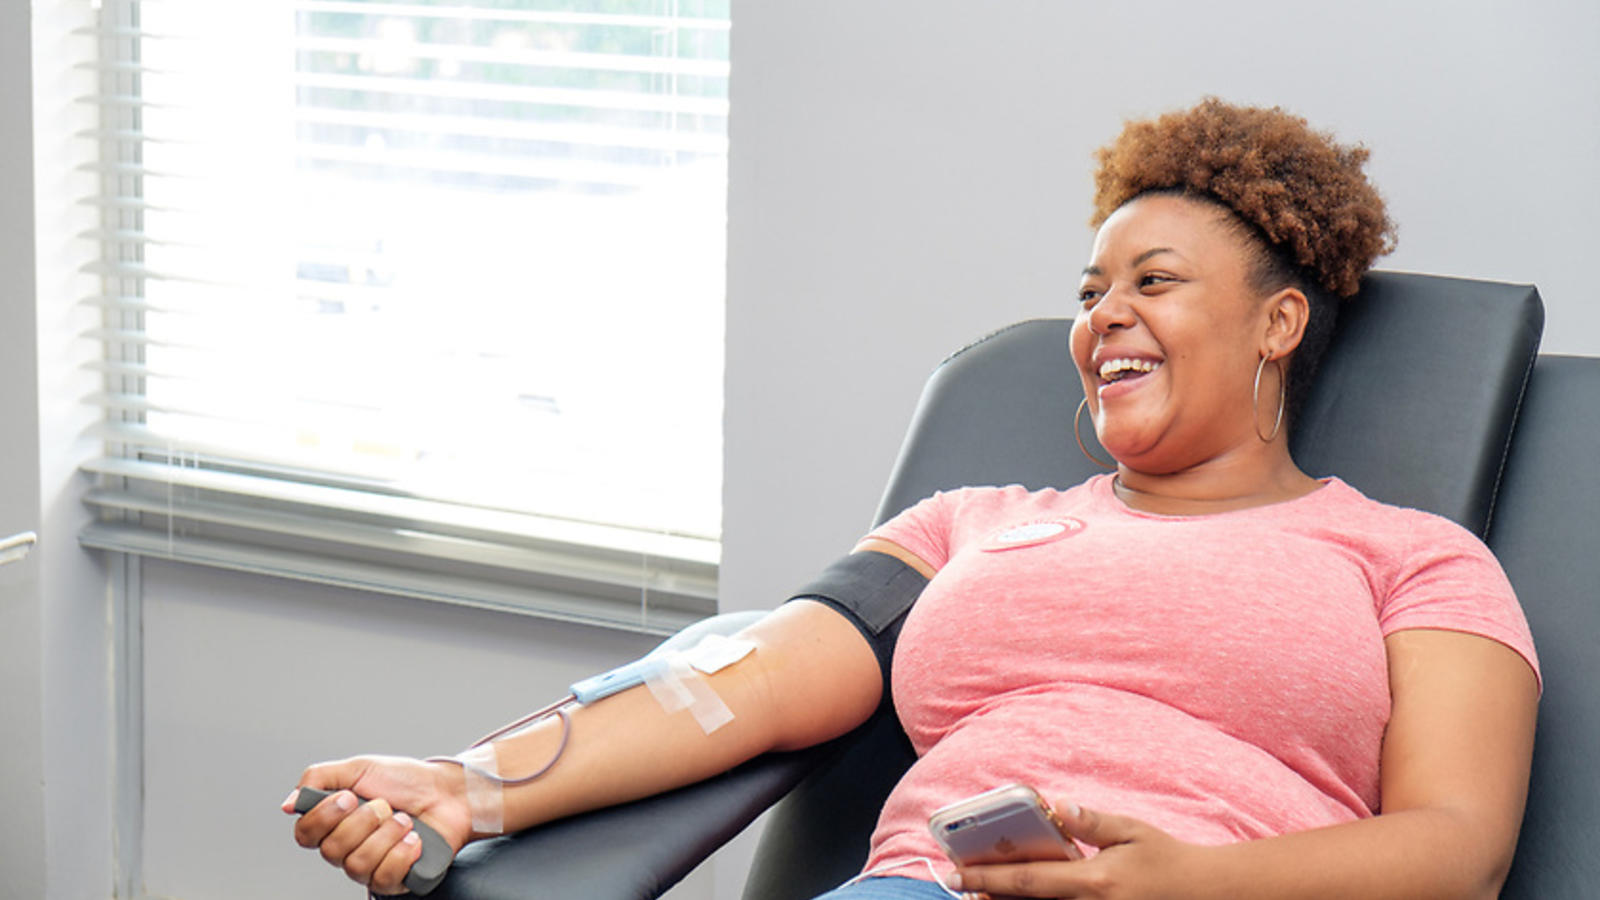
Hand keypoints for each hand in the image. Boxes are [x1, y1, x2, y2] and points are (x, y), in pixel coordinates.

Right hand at [282, 755, 472, 895]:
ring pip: (358, 864)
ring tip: (405, 820)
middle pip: (332, 851)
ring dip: (386, 835)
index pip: (306, 834)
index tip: (349, 797)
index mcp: (334, 823)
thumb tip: (289, 804)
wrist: (447, 792)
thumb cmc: (405, 781)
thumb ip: (319, 779)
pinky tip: (414, 839)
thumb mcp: (360, 768)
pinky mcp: (394, 880)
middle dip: (363, 821)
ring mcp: (370, 867)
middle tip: (385, 805)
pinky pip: (384, 878)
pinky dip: (402, 853)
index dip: (323, 818)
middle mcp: (347, 849)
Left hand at [946, 802, 1205, 898]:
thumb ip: (1091, 821)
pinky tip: (1026, 898)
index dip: (986, 877)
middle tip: (961, 889)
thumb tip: (1055, 804)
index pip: (1028, 879)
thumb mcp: (1131, 831)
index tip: (955, 873)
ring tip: (984, 895)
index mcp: (1095, 880)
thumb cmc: (1167, 858)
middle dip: (990, 898)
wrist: (1207, 894)